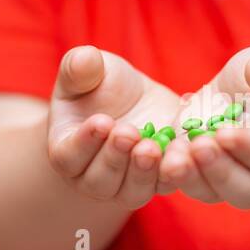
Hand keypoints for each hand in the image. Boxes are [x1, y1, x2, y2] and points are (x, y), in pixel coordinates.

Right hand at [46, 45, 180, 208]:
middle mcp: (92, 177)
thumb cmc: (101, 85)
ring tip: (153, 147)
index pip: (68, 155)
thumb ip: (79, 68)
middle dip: (115, 157)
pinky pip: (166, 184)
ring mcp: (126, 186)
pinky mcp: (159, 183)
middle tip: (129, 133)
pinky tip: (183, 153)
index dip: (84, 141)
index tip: (101, 121)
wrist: (136, 100)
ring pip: (132, 190)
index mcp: (67, 151)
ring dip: (143, 171)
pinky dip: (175, 172)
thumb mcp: (88, 71)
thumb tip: (85, 59)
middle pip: (99, 180)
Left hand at [158, 45, 249, 208]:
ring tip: (172, 157)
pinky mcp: (198, 175)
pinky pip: (185, 184)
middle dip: (220, 171)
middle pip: (246, 190)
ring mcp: (228, 179)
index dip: (249, 147)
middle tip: (198, 146)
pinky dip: (170, 173)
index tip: (223, 131)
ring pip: (212, 193)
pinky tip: (157, 155)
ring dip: (191, 178)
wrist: (243, 95)